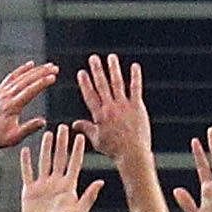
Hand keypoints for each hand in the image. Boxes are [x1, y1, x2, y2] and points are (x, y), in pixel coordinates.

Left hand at [0, 59, 59, 151]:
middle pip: (27, 80)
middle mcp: (6, 95)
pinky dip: (21, 69)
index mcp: (12, 106)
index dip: (42, 83)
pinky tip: (30, 64)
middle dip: (42, 73)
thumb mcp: (13, 137)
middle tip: (55, 68)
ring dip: (35, 70)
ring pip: (21, 76)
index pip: (30, 91)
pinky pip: (11, 76)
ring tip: (49, 65)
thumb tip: (43, 121)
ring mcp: (2, 91)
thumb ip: (28, 128)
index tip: (53, 77)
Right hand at [15, 123, 101, 211]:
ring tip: (48, 133)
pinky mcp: (30, 191)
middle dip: (62, 143)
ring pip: (44, 161)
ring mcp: (43, 185)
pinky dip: (26, 162)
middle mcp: (56, 183)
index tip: (80, 135)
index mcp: (69, 186)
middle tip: (63, 127)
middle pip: (59, 158)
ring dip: (46, 148)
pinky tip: (26, 150)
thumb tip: (101, 182)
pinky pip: (27, 172)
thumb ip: (89, 196)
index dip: (77, 149)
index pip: (74, 163)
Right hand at [76, 53, 150, 169]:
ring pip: (117, 83)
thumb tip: (74, 125)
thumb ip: (86, 128)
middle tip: (93, 58)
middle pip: (101, 85)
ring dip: (113, 69)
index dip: (85, 83)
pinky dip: (135, 77)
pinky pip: (136, 88)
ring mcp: (124, 106)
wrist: (133, 155)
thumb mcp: (97, 140)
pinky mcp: (137, 107)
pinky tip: (135, 66)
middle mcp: (110, 108)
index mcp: (99, 116)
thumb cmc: (114, 150)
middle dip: (96, 70)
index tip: (81, 72)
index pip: (90, 95)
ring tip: (111, 57)